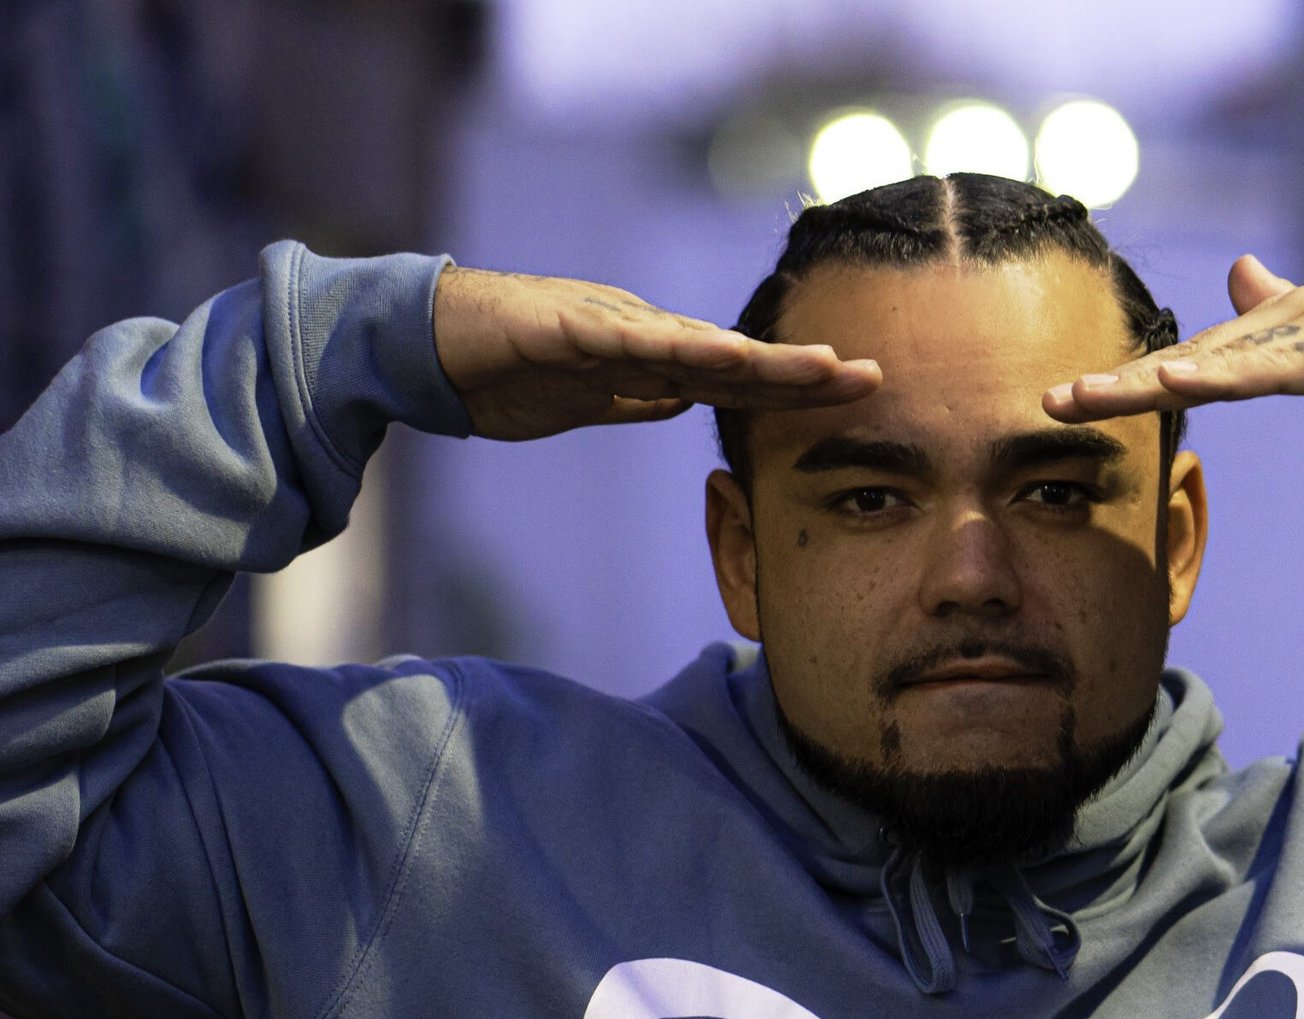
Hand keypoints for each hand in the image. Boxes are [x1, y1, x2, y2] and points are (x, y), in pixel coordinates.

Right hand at [433, 265, 881, 441]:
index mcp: (650, 356)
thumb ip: (635, 399)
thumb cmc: (506, 369)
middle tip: (873, 377)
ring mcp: (607, 327)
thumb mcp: (586, 399)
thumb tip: (683, 407)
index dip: (796, 386)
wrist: (429, 340)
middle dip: (804, 371)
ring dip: (762, 358)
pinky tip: (720, 356)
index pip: (737, 377)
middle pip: (736, 358)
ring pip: (697, 345)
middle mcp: (641, 333)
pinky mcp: (564, 329)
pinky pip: (627, 343)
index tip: (857, 394)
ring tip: (820, 367)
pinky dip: (675, 349)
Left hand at [1044, 255, 1303, 450]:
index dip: (1132, 379)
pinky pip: (1274, 371)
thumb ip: (1285, 312)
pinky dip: (1223, 375)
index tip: (1071, 399)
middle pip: (1190, 356)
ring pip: (1218, 362)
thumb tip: (1240, 271)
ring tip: (1084, 397)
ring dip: (1146, 383)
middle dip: (1116, 382)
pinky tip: (1174, 380)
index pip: (1196, 358)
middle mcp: (1290, 322)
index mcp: (1283, 330)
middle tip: (1049, 401)